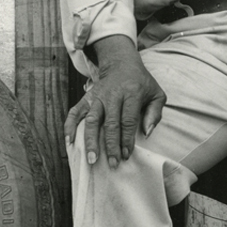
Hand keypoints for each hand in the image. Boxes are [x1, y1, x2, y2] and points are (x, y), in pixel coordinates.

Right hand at [64, 35, 165, 167]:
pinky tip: (69, 141)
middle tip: (112, 164)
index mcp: (132, 93)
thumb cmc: (141, 83)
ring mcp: (98, 97)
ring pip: (92, 120)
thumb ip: (155, 113)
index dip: (127, 139)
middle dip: (110, 145)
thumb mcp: (156, 93)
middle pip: (110, 123)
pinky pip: (75, 111)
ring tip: (91, 159)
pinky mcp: (87, 97)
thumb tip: (147, 133)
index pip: (128, 120)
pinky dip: (70, 126)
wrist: (121, 63)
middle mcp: (113, 95)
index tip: (126, 155)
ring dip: (90, 140)